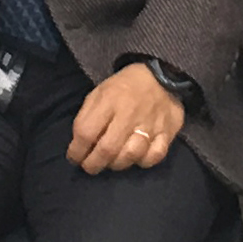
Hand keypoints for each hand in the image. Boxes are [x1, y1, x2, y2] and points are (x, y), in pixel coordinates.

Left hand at [68, 60, 187, 174]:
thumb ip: (86, 117)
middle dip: (93, 164)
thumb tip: (79, 145)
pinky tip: (136, 157)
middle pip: (108, 149)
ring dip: (116, 164)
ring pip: (131, 155)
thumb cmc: (123, 87)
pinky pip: (154, 156)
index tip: (74, 158)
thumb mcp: (98, 93)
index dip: (76, 151)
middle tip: (90, 167)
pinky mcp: (167, 132)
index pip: (86, 132)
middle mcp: (129, 114)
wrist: (161, 75)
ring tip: (111, 162)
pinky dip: (142, 161)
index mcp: (109, 100)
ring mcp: (151, 124)